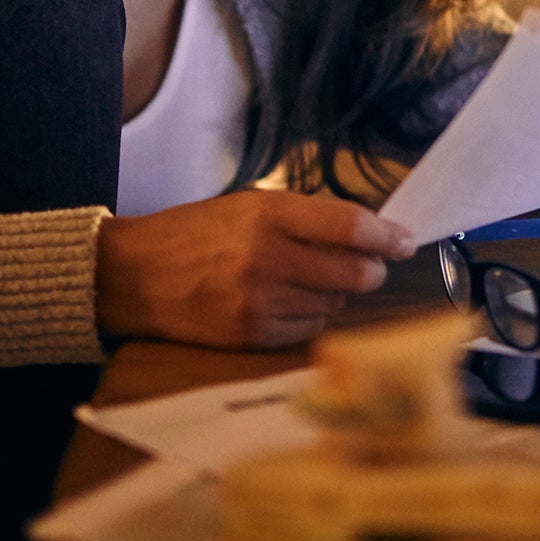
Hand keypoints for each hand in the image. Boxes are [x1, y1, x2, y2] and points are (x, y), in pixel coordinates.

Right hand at [94, 190, 417, 347]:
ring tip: (305, 278)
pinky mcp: (254, 335)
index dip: (386, 236)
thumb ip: (305, 218)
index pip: (349, 227)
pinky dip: (309, 315)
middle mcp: (268, 258)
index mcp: (268, 215)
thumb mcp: (248, 205)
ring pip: (335, 304)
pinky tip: (285, 300)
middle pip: (354, 273)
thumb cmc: (196, 233)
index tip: (404, 240)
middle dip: (370, 270)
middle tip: (367, 265)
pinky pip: (309, 328)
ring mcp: (261, 302)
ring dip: (335, 293)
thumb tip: (368, 234)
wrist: (134, 276)